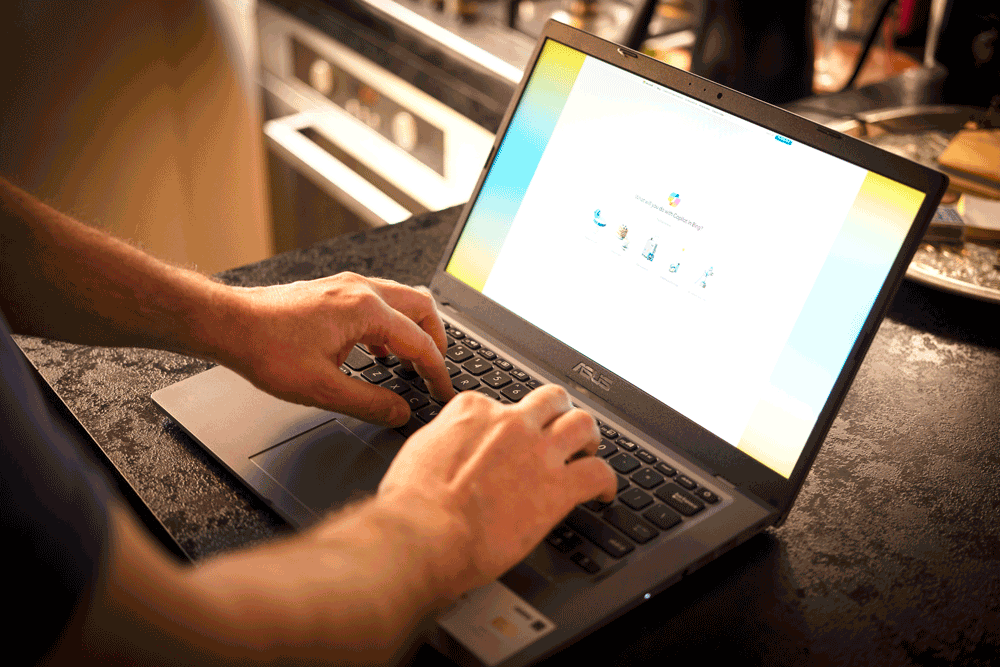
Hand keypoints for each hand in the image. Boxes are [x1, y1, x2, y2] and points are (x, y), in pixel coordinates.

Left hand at [217, 272, 453, 425]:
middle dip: (436, 341)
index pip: (420, 342)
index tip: (444, 392)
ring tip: (411, 362)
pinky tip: (378, 350)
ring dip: (413, 330)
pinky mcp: (333, 290)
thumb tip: (400, 412)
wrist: (228, 323)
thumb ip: (368, 403)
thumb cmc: (266, 349)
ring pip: (400, 301)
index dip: (437, 372)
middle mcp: (361, 290)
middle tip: (436, 371)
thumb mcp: (321, 388)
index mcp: (366, 310)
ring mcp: (346, 286)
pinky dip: (389, 325)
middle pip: (421, 308)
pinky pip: (377, 302)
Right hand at [374, 385, 616, 595]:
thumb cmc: (412, 503)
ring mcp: (538, 452)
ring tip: (588, 453)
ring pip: (583, 424)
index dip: (507, 422)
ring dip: (589, 438)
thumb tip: (447, 446)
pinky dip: (607, 481)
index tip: (508, 438)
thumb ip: (443, 440)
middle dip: (559, 412)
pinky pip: (599, 473)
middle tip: (560, 430)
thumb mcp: (418, 451)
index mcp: (473, 411)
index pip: (500, 402)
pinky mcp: (559, 487)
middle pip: (551, 400)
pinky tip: (604, 493)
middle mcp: (510, 423)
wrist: (424, 533)